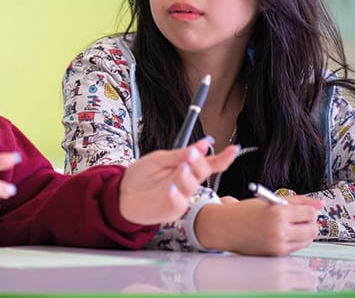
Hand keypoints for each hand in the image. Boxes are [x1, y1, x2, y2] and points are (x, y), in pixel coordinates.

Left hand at [118, 138, 238, 224]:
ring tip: (181, 169)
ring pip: (191, 186)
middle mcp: (186, 183)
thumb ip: (180, 154)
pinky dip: (176, 195)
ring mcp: (181, 197)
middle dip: (200, 163)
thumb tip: (202, 145)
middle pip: (202, 173)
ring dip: (187, 176)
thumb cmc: (140, 176)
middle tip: (193, 154)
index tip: (233, 150)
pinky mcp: (172, 210)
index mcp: (185, 168)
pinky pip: (179, 203)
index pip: (208, 163)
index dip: (222, 158)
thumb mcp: (159, 158)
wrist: (121, 193)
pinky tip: (171, 188)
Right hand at [194, 195, 323, 255]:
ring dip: (302, 233)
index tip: (301, 209)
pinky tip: (280, 234)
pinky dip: (293, 241)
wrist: (225, 227)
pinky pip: (296, 248)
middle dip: (308, 222)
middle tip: (297, 218)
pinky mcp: (276, 254)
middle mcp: (280, 230)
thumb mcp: (270, 200)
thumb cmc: (245, 212)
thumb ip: (298, 200)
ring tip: (288, 226)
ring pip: (307, 240)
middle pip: (312, 229)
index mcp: (278, 212)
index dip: (307, 210)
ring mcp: (279, 244)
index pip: (310, 214)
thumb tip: (320, 203)